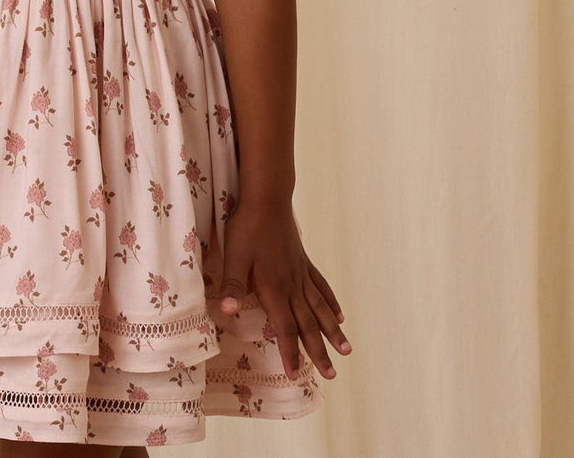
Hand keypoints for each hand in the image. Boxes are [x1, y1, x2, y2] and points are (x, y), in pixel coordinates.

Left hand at [218, 201, 350, 381]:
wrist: (267, 199)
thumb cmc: (247, 227)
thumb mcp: (233, 255)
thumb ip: (232, 285)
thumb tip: (226, 313)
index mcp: (274, 288)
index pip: (285, 328)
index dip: (290, 353)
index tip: (296, 376)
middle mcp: (292, 285)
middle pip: (308, 325)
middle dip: (318, 352)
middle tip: (331, 376)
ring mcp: (300, 273)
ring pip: (319, 309)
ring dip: (331, 331)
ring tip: (346, 351)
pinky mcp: (303, 261)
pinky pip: (320, 286)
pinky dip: (330, 302)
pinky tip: (339, 315)